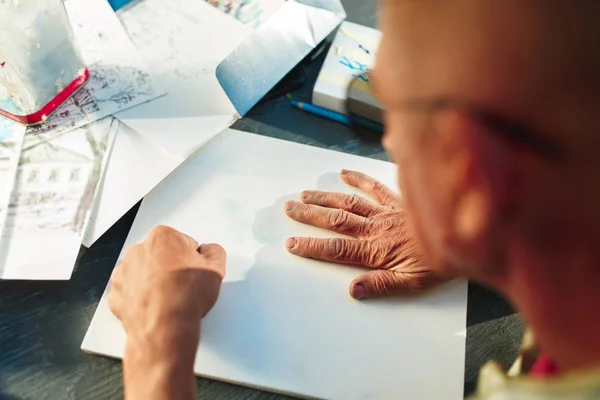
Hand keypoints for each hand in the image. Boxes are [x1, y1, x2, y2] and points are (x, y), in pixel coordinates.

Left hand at [108, 226, 225, 399]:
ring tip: (171, 299)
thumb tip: (209, 252)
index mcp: (162, 237)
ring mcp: (124, 273)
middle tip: (185, 287)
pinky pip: (132, 292)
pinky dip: (142, 298)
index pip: (183, 242)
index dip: (192, 259)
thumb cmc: (185, 298)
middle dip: (172, 267)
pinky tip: (157, 308)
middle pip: (161, 255)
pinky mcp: (117, 295)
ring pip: (145, 273)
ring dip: (155, 282)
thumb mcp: (216, 268)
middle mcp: (138, 251)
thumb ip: (214, 252)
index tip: (195, 272)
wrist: (165, 329)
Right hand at [285, 169, 445, 299]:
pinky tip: (344, 172)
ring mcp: (387, 212)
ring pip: (349, 202)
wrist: (467, 241)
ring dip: (325, 198)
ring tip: (304, 195)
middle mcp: (377, 228)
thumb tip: (353, 289)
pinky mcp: (399, 201)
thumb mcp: (412, 284)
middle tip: (289, 209)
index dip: (312, 246)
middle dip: (310, 215)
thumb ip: (381, 285)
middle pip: (336, 220)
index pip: (337, 248)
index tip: (292, 243)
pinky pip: (377, 187)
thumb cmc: (438, 265)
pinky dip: (360, 178)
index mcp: (377, 250)